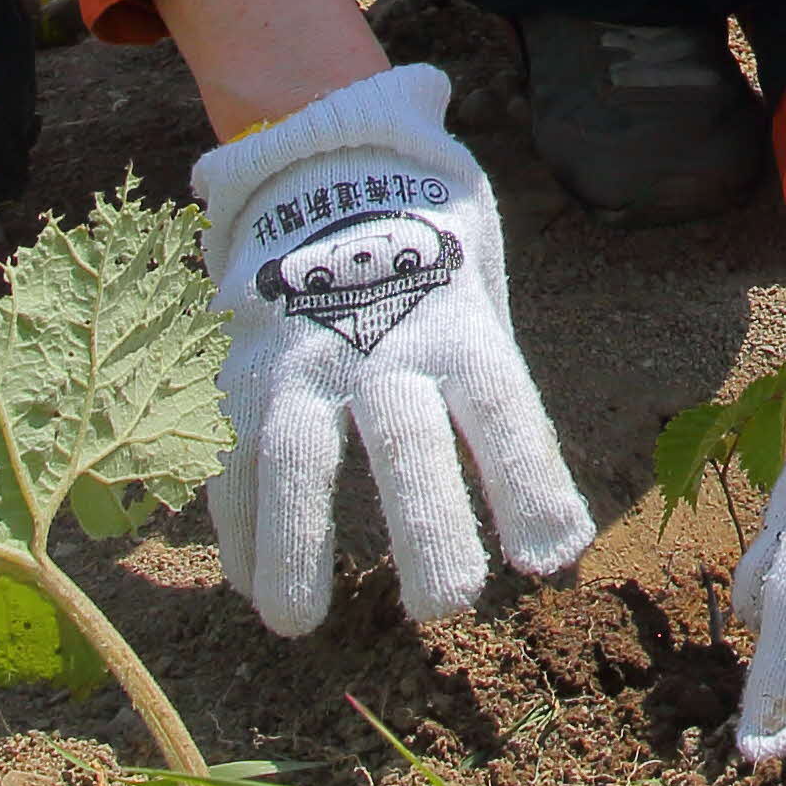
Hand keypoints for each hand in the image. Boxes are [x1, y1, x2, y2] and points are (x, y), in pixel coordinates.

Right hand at [190, 65, 593, 634]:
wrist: (328, 163)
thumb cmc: (428, 261)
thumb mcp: (480, 305)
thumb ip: (493, 405)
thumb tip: (553, 544)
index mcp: (459, 325)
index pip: (506, 410)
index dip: (529, 482)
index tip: (551, 557)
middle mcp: (383, 342)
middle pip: (406, 441)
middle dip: (427, 524)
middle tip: (444, 605)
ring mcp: (303, 355)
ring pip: (296, 455)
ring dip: (294, 544)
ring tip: (298, 623)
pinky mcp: (240, 367)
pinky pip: (232, 452)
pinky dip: (236, 523)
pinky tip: (250, 582)